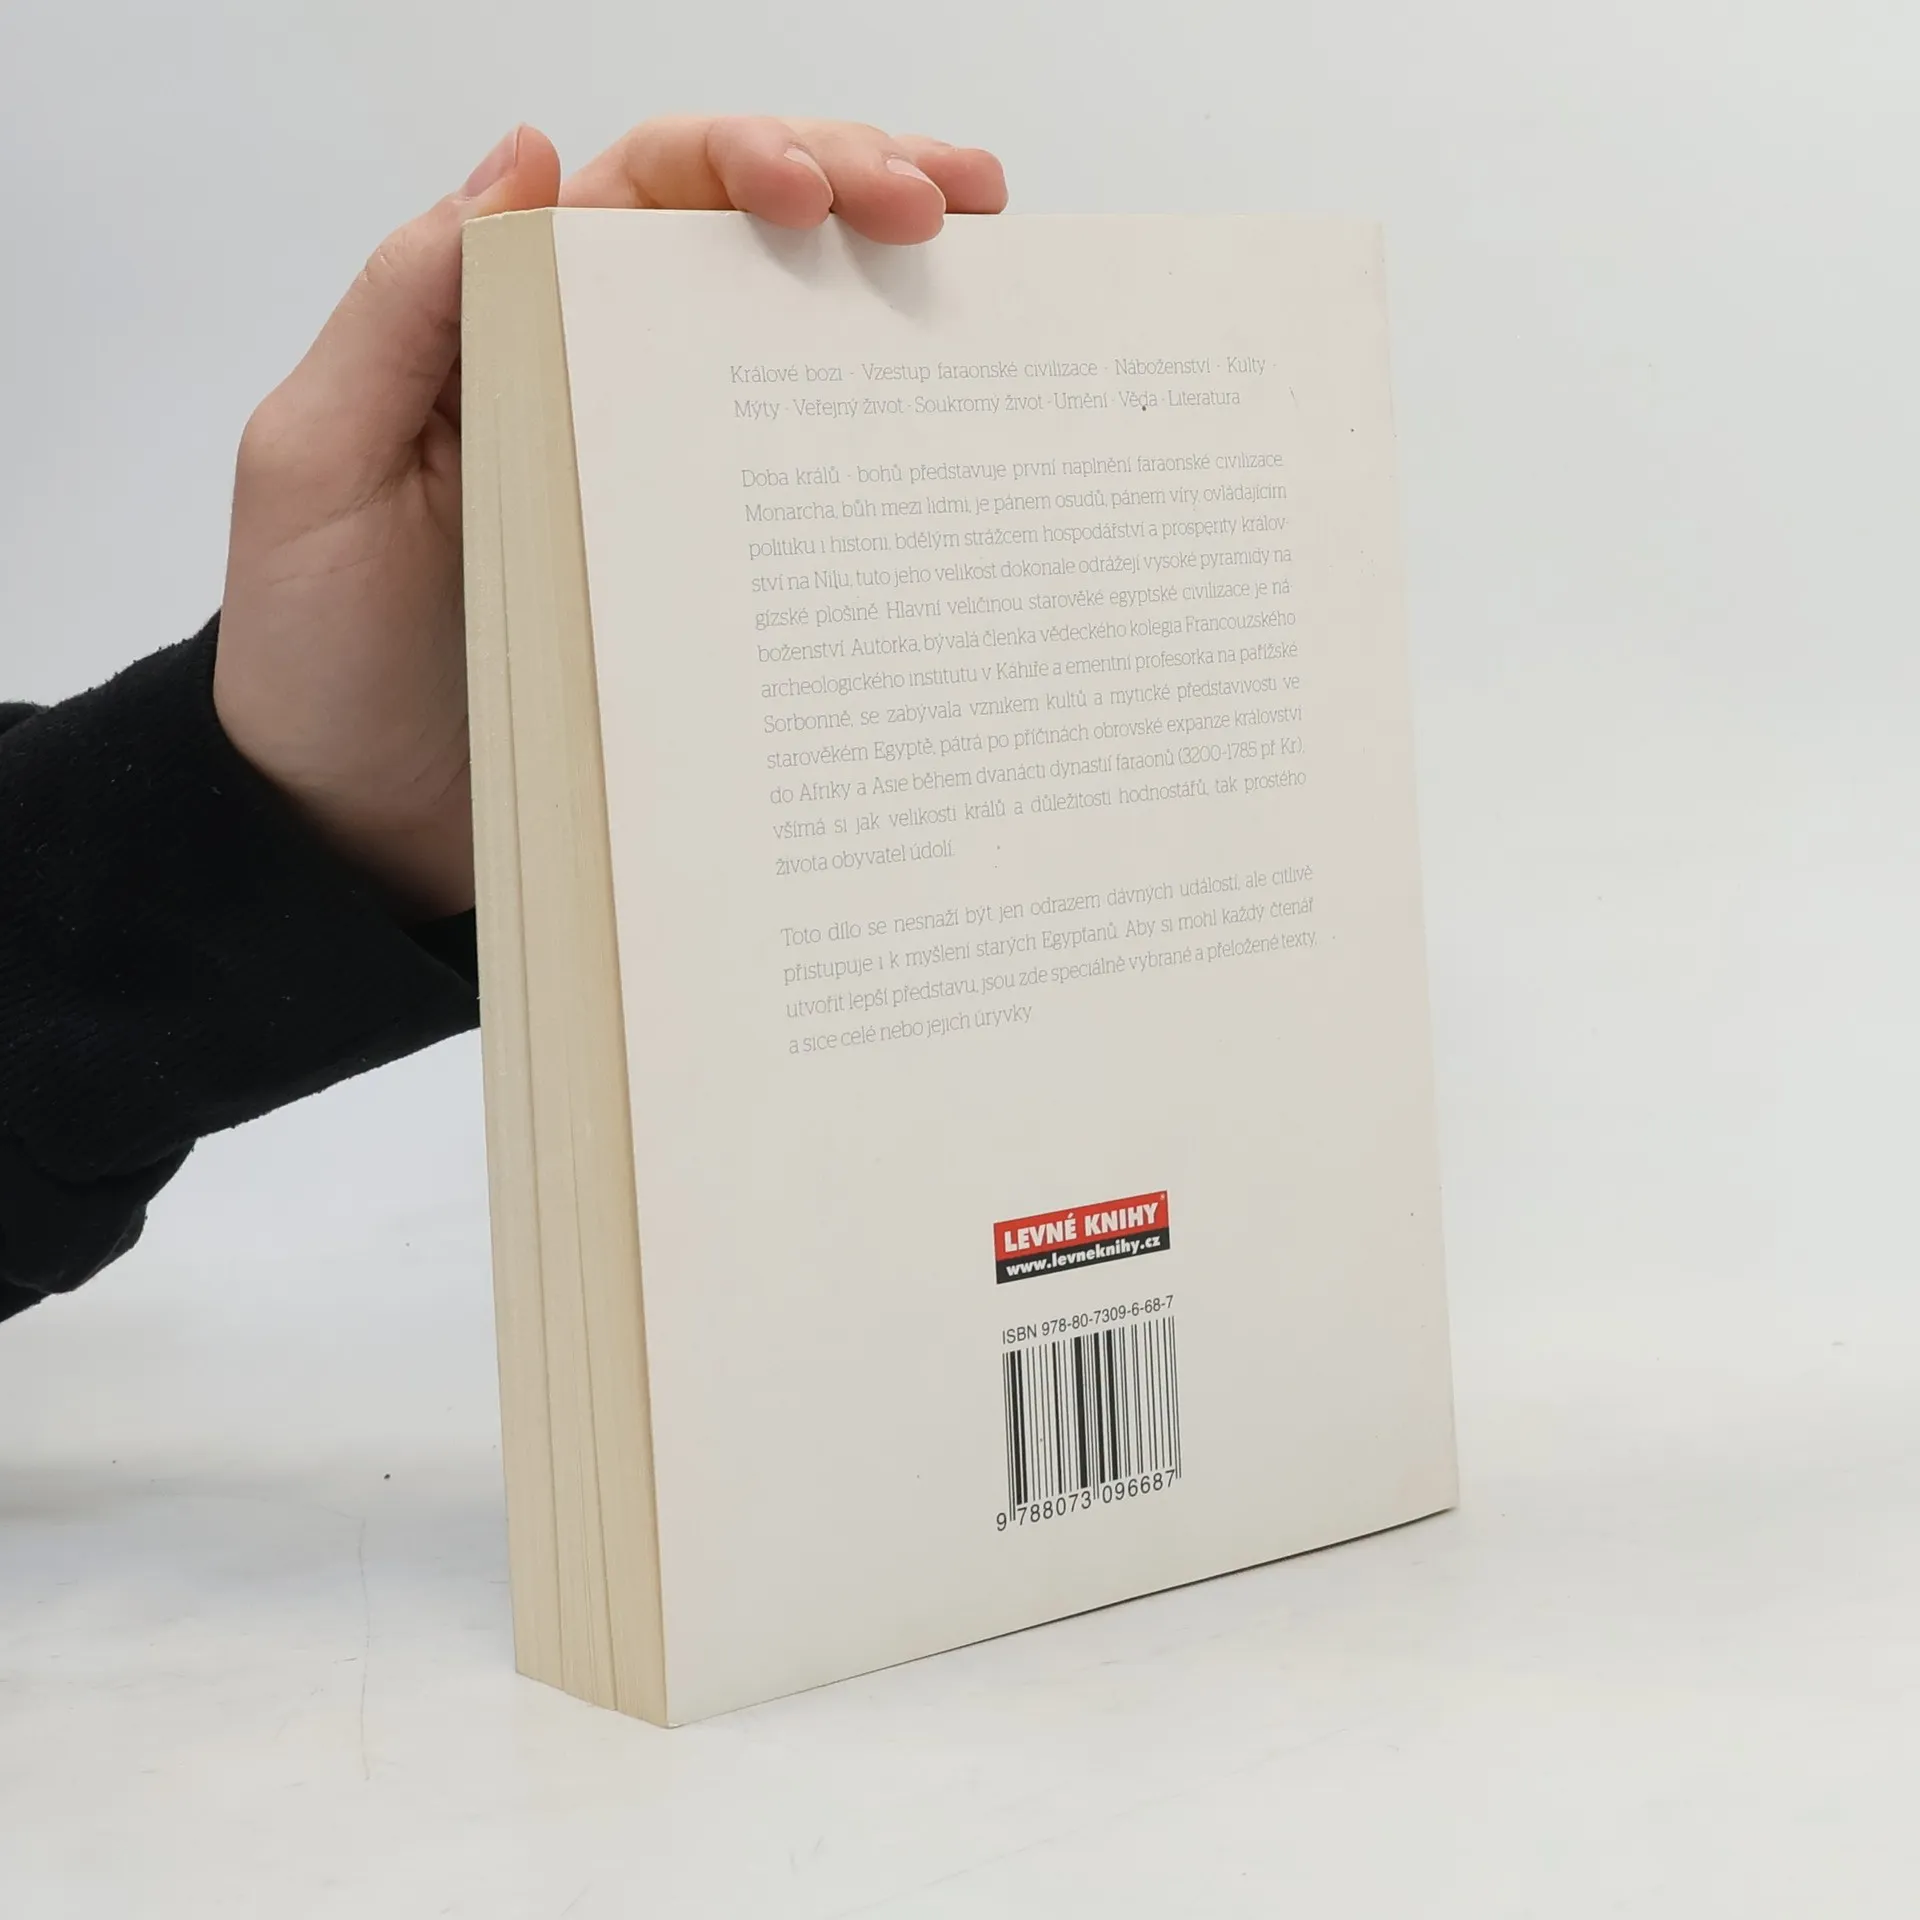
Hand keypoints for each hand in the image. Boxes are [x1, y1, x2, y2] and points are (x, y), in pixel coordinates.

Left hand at [214, 119, 1007, 918]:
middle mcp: (601, 374)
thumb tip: (527, 158)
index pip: (648, 187)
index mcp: (509, 319)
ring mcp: (665, 471)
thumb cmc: (318, 652)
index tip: (824, 191)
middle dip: (861, 185)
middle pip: (746, 238)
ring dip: (895, 288)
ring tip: (992, 264)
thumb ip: (403, 308)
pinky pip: (802, 487)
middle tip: (957, 204)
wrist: (363, 827)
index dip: (747, 155)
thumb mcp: (319, 463)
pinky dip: (883, 444)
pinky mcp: (708, 569)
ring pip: (793, 342)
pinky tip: (955, 424)